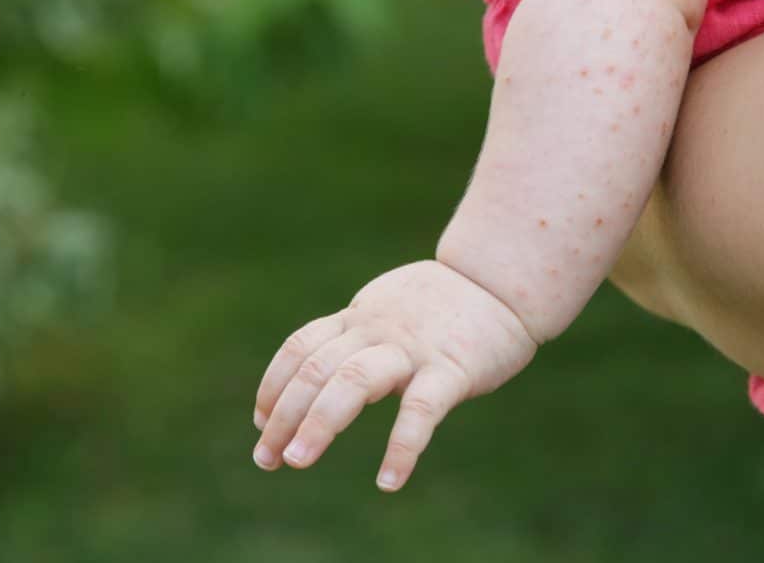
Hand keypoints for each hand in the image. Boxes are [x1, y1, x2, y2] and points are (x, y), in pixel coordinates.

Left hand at [252, 260, 536, 490]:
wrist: (502, 282)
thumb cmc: (444, 304)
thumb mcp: (389, 310)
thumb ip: (358, 336)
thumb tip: (323, 374)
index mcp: (360, 317)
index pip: (300, 347)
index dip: (273, 385)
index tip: (260, 420)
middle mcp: (378, 329)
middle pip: (316, 367)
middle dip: (283, 414)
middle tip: (267, 458)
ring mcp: (414, 348)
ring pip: (352, 381)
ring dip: (318, 422)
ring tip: (296, 461)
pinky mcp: (452, 369)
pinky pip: (421, 410)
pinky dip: (402, 447)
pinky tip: (389, 481)